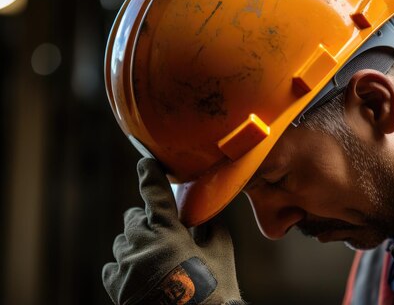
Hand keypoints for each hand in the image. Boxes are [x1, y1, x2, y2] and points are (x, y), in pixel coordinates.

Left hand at [102, 158, 243, 304]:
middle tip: (164, 234)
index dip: (149, 173)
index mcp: (168, 230)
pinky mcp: (117, 286)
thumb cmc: (214, 289)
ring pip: (122, 242)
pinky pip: (113, 266)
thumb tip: (205, 216)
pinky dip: (125, 266)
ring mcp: (127, 265)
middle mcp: (142, 243)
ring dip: (136, 244)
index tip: (145, 163)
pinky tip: (141, 275)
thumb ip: (211, 227)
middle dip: (147, 220)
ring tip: (155, 260)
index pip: (154, 192)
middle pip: (133, 217)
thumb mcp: (222, 252)